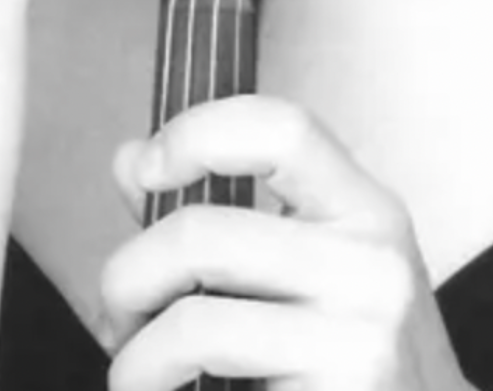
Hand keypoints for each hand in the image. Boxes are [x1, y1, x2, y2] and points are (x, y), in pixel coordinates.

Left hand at [102, 96, 470, 390]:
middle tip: (119, 316)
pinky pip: (208, 378)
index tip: (146, 169)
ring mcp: (363, 340)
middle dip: (127, 278)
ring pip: (194, 320)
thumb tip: (129, 161)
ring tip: (135, 371)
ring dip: (135, 352)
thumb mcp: (310, 268)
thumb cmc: (353, 359)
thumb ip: (222, 212)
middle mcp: (373, 265)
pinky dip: (156, 385)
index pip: (280, 127)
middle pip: (201, 234)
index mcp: (366, 209)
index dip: (196, 133)